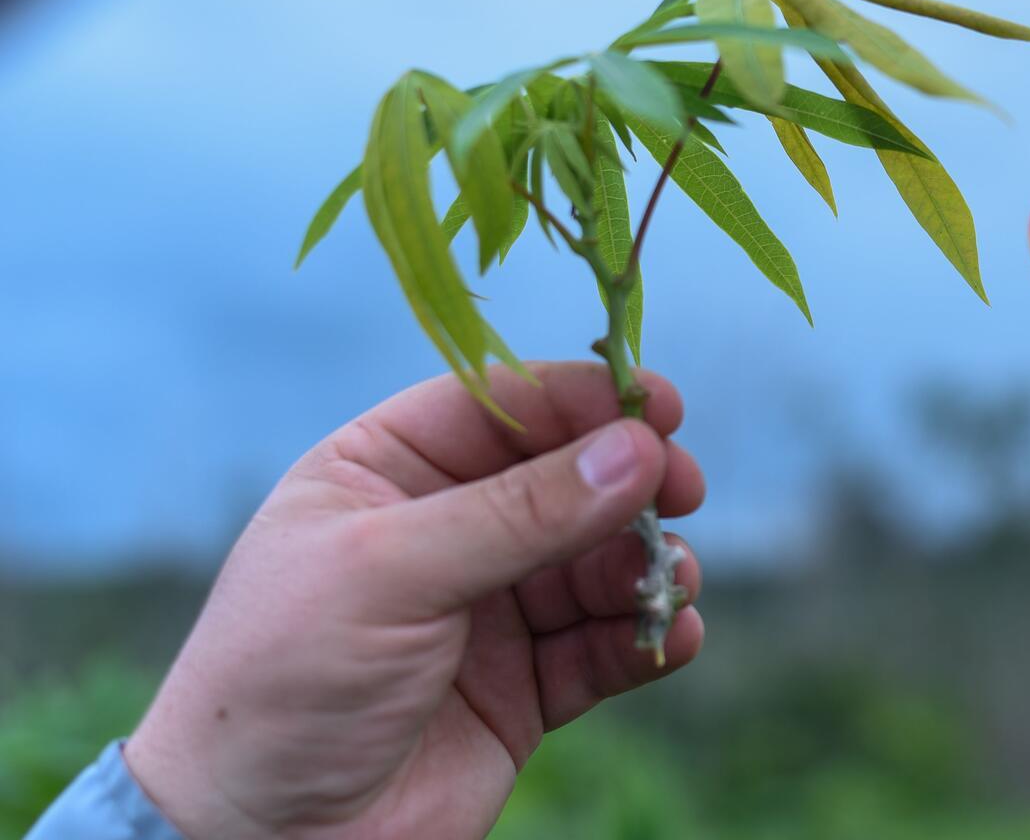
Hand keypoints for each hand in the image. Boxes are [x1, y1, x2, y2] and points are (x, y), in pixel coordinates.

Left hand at [124, 363, 705, 838]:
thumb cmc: (286, 683)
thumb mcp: (392, 574)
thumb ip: (521, 512)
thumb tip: (637, 451)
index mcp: (386, 471)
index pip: (500, 406)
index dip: (582, 400)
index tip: (661, 411)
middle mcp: (443, 530)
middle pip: (565, 479)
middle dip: (629, 484)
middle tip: (684, 492)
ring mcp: (486, 611)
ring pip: (596, 563)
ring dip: (644, 566)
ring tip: (669, 583)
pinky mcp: (522, 689)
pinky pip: (603, 646)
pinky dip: (646, 636)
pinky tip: (674, 636)